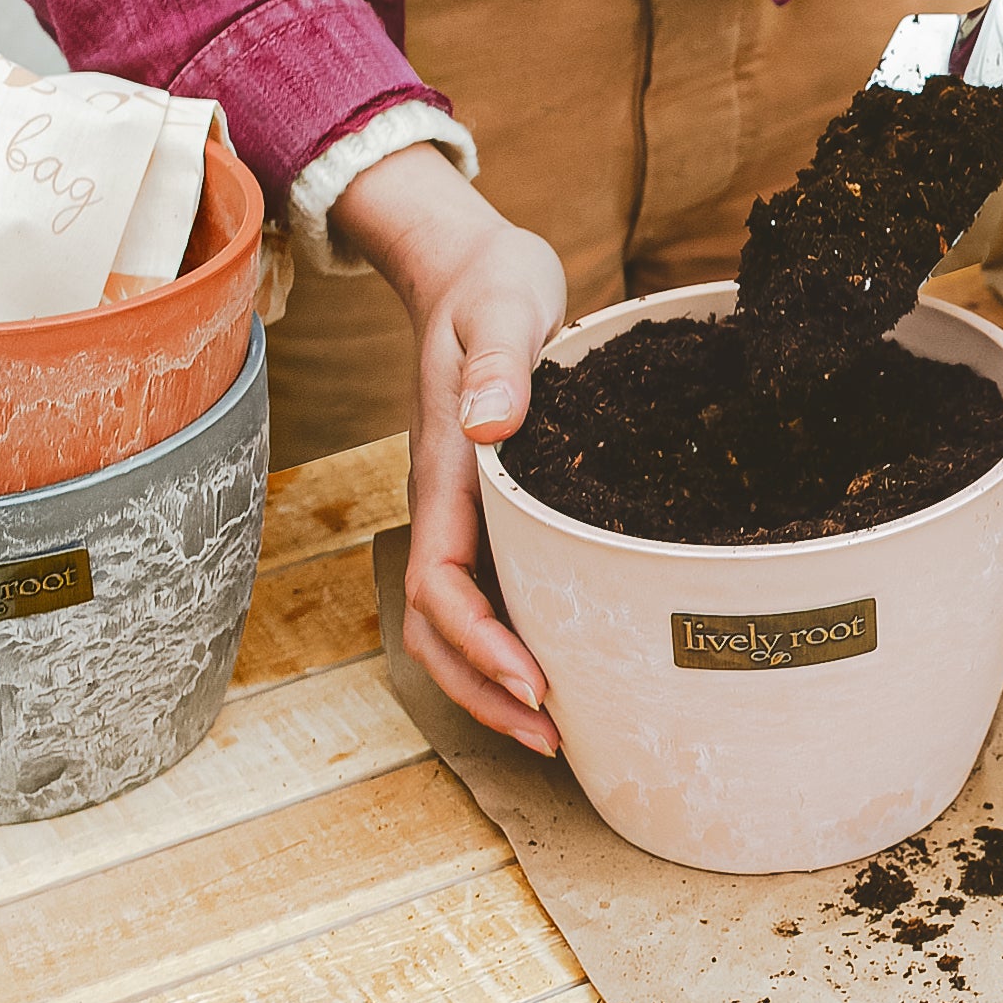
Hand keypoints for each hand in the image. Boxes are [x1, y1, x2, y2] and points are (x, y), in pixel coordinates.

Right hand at [331, 144, 566, 752]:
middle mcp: (446, 502)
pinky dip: (510, 638)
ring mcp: (462, 509)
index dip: (481, 644)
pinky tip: (564, 658)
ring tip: (556, 726)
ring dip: (492, 679)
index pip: (442, 583)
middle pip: (439, 627)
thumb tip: (489, 424)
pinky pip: (484, 588)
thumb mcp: (504, 307)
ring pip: (453, 619)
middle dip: (485, 690)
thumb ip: (497, 361)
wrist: (470, 265)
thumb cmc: (491, 285)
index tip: (535, 682)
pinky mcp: (489, 504)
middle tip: (554, 736)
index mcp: (445, 470)